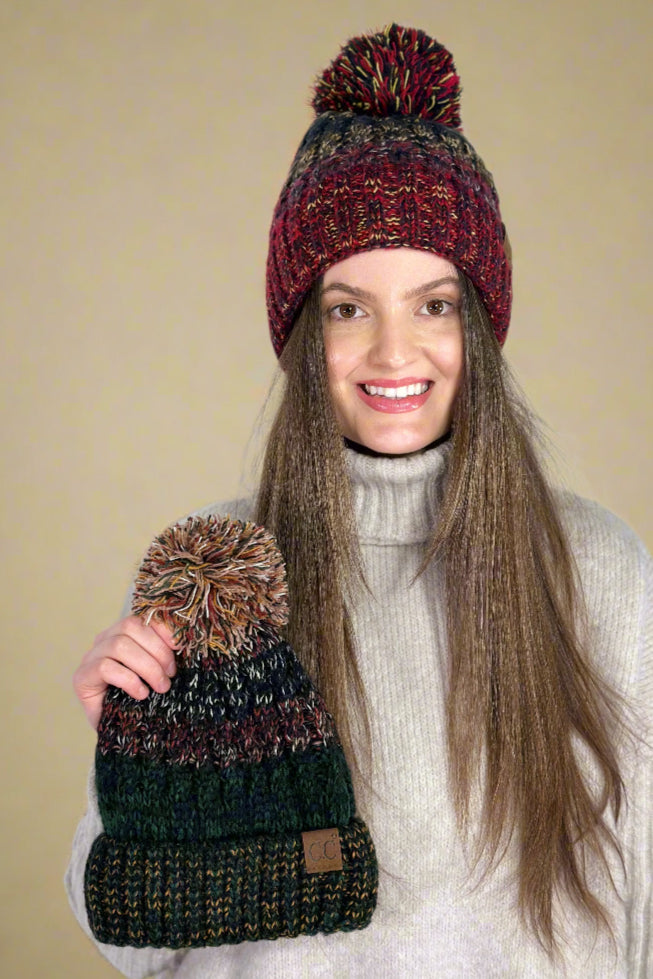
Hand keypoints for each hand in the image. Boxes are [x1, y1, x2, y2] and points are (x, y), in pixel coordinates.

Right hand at [73, 615, 177, 729]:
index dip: (162, 628)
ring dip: (147, 666)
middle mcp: (104, 640)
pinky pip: (106, 668)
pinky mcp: (82, 677)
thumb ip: (164, 652)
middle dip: (157, 650)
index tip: (180, 647)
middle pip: (130, 627)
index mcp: (122, 633)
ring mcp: (90, 657)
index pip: (141, 617)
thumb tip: (182, 639)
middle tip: (170, 675)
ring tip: (161, 687)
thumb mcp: (158, 671)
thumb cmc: (142, 699)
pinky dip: (129, 680)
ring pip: (119, 646)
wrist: (121, 733)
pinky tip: (141, 694)